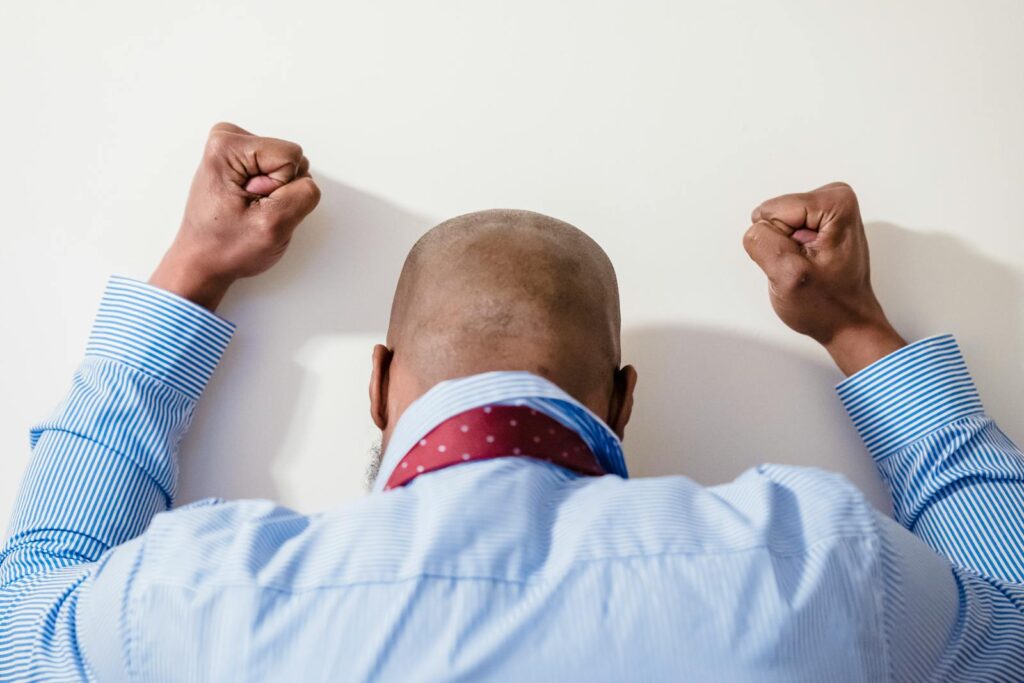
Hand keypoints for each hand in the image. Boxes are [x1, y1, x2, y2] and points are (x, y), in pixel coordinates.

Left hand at [149, 122, 320, 309]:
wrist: (203, 261)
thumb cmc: (227, 247)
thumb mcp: (273, 226)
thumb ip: (302, 196)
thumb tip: (308, 183)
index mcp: (227, 147)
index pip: (291, 157)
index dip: (282, 189)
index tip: (256, 207)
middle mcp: (226, 140)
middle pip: (289, 159)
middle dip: (279, 191)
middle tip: (253, 211)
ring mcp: (233, 152)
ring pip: (287, 169)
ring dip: (275, 196)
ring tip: (250, 211)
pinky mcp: (240, 163)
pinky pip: (278, 175)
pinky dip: (270, 195)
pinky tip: (250, 208)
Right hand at [743, 182, 904, 374]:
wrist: (847, 323)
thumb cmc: (828, 305)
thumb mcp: (788, 276)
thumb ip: (763, 242)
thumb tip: (755, 229)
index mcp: (836, 203)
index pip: (772, 212)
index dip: (779, 244)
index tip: (802, 263)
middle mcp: (836, 198)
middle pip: (773, 214)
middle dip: (781, 246)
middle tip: (804, 267)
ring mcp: (827, 211)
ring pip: (774, 224)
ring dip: (784, 251)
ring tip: (807, 268)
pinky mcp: (819, 223)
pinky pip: (781, 232)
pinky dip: (788, 252)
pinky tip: (808, 265)